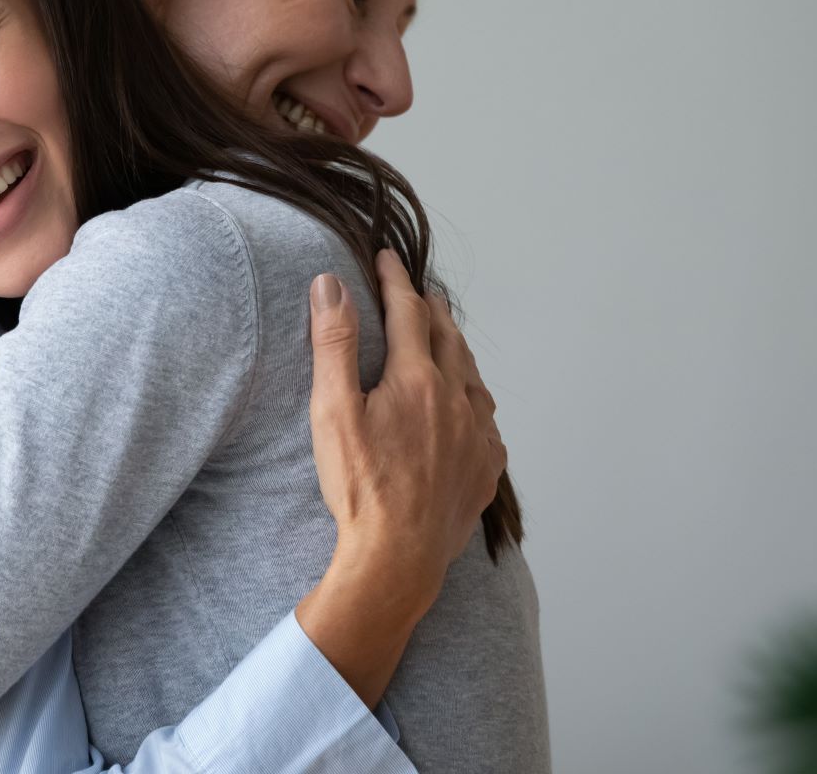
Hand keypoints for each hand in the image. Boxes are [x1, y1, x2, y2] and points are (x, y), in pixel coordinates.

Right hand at [295, 248, 507, 704]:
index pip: (408, 312)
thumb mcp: (332, 410)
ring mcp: (479, 436)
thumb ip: (333, 344)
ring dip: (458, 351)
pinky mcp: (486, 470)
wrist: (397, 557)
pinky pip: (487, 421)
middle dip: (432, 310)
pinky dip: (474, 400)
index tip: (386, 258)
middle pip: (449, 338)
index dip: (395, 280)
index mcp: (418, 379)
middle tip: (420, 293)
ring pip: (473, 377)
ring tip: (446, 341)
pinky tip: (466, 408)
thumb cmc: (359, 486)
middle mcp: (458, 400)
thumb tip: (330, 284)